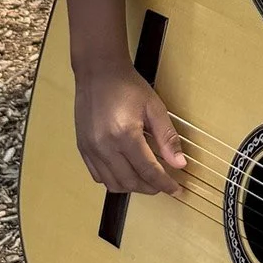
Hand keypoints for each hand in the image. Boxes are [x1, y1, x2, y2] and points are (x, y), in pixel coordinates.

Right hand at [74, 63, 184, 194]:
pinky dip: (114, 181)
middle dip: (150, 188)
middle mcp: (105, 146)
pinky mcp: (83, 148)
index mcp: (125, 135)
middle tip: (163, 185)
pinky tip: (126, 173)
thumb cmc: (127, 86)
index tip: (176, 189)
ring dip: (132, 187)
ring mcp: (91, 149)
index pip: (149, 171)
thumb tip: (180, 163)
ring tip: (146, 181)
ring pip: (113, 184)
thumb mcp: (155, 108)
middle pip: (130, 181)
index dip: (165, 184)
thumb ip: (168, 138)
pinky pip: (98, 176)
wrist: (98, 73)